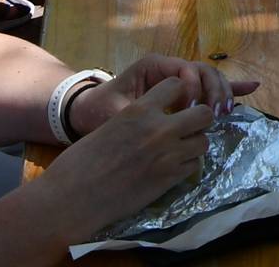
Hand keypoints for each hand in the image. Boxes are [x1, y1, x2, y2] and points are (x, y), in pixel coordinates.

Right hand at [31, 78, 218, 235]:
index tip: (176, 104)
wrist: (74, 195)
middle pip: (204, 114)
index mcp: (139, 109)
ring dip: (194, 145)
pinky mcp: (169, 179)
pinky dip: (186, 166)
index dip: (179, 93)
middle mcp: (159, 128)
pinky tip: (171, 169)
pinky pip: (194, 166)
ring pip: (204, 141)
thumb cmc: (82, 161)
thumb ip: (137, 119)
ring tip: (180, 150)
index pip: (177, 84)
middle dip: (198, 120)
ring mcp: (168, 155)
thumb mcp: (110, 126)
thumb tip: (155, 120)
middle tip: (187, 128)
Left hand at [71, 54, 258, 137]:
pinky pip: (210, 86)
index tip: (188, 109)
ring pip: (211, 78)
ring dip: (223, 93)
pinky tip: (252, 87)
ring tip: (225, 112)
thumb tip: (162, 116)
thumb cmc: (99, 110)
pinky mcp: (185, 91)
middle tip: (216, 113)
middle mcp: (170, 68)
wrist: (90, 110)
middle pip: (204, 70)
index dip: (193, 87)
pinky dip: (231, 88)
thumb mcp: (115, 110)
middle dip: (215, 89)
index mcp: (154, 66)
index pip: (185, 70)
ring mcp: (179, 78)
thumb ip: (138, 110)